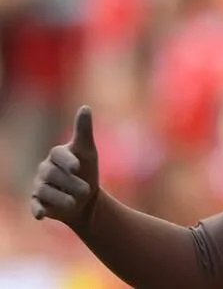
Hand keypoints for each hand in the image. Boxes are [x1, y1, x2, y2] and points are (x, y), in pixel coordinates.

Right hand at [31, 106, 99, 227]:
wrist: (86, 199)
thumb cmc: (87, 171)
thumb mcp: (88, 151)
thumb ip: (84, 130)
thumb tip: (85, 107)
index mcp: (57, 155)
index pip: (58, 154)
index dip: (67, 160)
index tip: (77, 167)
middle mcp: (45, 169)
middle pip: (53, 174)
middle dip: (71, 183)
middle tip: (86, 190)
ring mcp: (39, 186)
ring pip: (45, 191)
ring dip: (62, 197)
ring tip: (75, 201)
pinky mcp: (37, 202)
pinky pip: (34, 205)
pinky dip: (37, 209)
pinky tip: (41, 215)